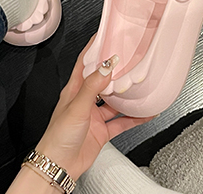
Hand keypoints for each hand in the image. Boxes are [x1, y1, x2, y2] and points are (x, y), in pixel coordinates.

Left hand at [34, 36, 153, 180]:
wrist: (57, 168)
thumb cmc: (57, 138)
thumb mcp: (76, 107)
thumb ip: (93, 87)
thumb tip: (107, 66)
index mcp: (74, 90)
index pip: (85, 63)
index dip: (95, 48)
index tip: (107, 35)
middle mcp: (85, 101)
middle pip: (104, 80)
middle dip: (117, 70)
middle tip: (132, 59)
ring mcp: (94, 116)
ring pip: (115, 100)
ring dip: (128, 95)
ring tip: (142, 85)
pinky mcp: (102, 131)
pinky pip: (122, 121)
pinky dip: (134, 117)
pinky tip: (145, 113)